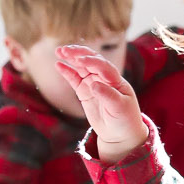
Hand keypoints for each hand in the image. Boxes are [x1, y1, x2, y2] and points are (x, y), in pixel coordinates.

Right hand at [55, 44, 145, 159]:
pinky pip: (74, 78)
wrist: (119, 133)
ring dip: (71, 58)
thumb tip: (94, 84)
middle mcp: (104, 78)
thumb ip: (107, 95)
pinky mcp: (85, 91)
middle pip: (91, 61)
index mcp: (115, 80)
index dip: (91, 61)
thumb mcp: (119, 108)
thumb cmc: (124, 119)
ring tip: (59, 51)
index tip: (80, 60)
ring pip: (81, 67)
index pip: (103, 66)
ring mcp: (93, 83)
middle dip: (79, 54)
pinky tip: (58, 64)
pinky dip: (67, 71)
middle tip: (65, 50)